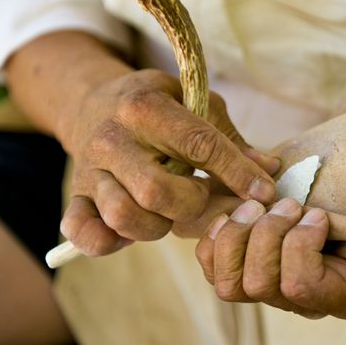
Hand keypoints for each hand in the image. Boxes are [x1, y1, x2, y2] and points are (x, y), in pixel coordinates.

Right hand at [59, 69, 278, 256]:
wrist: (91, 102)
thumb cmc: (156, 105)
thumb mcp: (194, 104)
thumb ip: (230, 139)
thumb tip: (270, 168)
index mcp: (145, 108)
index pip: (199, 145)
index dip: (237, 172)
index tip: (265, 192)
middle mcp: (111, 139)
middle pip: (157, 191)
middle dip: (192, 203)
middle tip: (200, 196)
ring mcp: (89, 170)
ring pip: (124, 217)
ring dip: (158, 225)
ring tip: (168, 212)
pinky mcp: (75, 196)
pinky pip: (84, 232)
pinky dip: (108, 242)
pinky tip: (130, 234)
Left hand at [195, 198, 345, 318]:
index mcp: (339, 295)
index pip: (301, 288)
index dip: (300, 245)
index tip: (318, 213)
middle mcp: (299, 298)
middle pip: (258, 286)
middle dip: (267, 235)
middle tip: (288, 202)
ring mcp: (269, 283)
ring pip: (228, 282)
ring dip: (238, 233)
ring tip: (259, 203)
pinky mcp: (246, 262)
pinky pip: (211, 265)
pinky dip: (215, 236)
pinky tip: (237, 210)